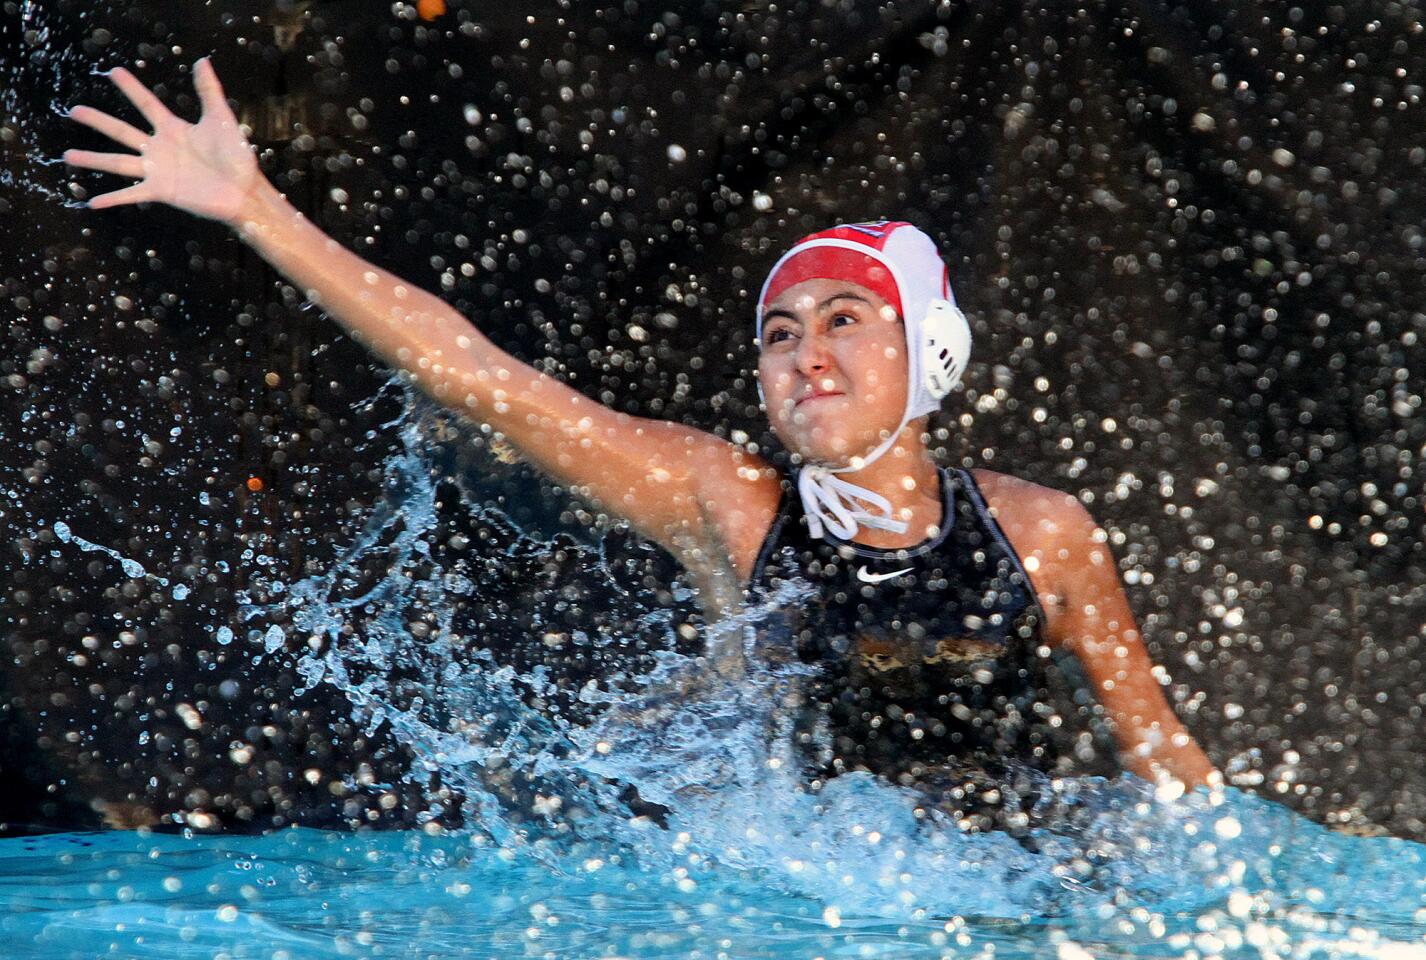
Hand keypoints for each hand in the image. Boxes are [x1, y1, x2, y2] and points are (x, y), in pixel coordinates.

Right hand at [63, 58, 260, 224]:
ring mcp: (158, 171)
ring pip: (118, 162)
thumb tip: (202, 61)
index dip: (131, 88)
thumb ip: (209, 91)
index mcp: (173, 129)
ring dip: (93, 159)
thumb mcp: (221, 120)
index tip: (113, 71)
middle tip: (73, 110)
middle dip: (98, 121)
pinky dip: (113, 199)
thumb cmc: (237, 157)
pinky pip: (132, 194)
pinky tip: (92, 202)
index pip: (146, 104)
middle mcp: (160, 149)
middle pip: (121, 131)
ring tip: (67, 155)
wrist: (244, 191)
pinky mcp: (161, 191)